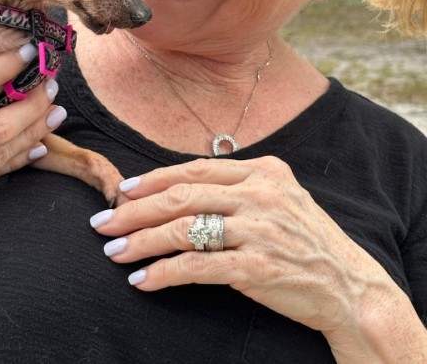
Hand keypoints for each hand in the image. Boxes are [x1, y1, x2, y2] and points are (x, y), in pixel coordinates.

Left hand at [90, 157, 397, 335]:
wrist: (349, 285)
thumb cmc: (307, 240)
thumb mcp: (281, 198)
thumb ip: (239, 186)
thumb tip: (181, 188)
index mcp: (264, 171)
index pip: (194, 168)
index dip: (153, 179)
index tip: (123, 190)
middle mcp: (260, 193)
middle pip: (181, 195)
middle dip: (135, 209)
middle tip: (103, 222)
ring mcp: (259, 229)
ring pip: (182, 229)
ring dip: (140, 241)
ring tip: (113, 252)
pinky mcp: (257, 266)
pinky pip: (196, 266)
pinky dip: (163, 273)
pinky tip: (143, 280)